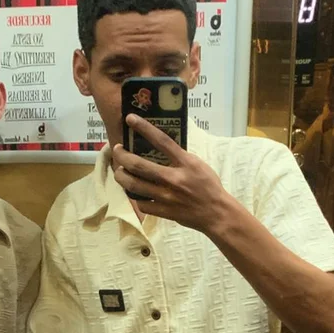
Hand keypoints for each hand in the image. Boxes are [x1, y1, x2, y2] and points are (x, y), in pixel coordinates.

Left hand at [112, 115, 234, 237]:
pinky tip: (134, 191)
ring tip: (119, 171)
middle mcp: (173, 179)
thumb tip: (160, 148)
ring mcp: (166, 197)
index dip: (144, 128)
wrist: (216, 213)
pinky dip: (135, 196)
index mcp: (185, 163)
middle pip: (138, 165)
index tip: (130, 119)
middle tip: (117, 149)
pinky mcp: (163, 211)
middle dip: (122, 155)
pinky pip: (142, 203)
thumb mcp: (197, 165)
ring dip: (121, 176)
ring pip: (134, 185)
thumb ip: (179, 157)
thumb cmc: (209, 186)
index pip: (162, 141)